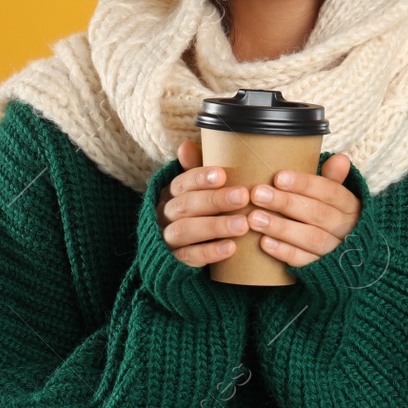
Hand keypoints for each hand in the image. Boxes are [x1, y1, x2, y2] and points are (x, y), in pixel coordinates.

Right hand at [155, 140, 249, 267]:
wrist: (183, 252)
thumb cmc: (199, 212)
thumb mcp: (198, 191)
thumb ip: (196, 170)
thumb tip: (186, 145)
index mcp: (172, 193)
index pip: (182, 182)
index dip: (200, 178)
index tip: (222, 175)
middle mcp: (165, 214)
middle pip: (185, 205)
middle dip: (214, 200)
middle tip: (242, 196)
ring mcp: (168, 239)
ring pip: (185, 230)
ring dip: (215, 226)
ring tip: (243, 224)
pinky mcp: (175, 261)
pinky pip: (190, 256)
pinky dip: (210, 252)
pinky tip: (232, 248)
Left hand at [247, 153, 362, 267]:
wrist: (347, 260)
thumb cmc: (333, 218)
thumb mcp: (336, 199)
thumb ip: (333, 179)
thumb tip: (340, 158)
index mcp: (350, 206)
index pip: (330, 192)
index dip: (305, 184)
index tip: (278, 177)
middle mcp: (346, 228)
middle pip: (317, 214)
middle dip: (286, 203)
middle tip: (257, 194)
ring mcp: (335, 251)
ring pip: (310, 238)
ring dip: (281, 228)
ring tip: (254, 218)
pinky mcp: (322, 269)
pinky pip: (304, 261)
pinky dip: (284, 252)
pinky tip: (264, 243)